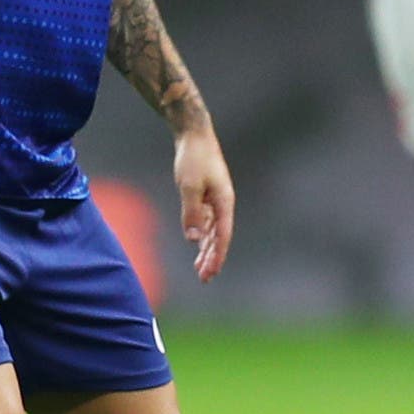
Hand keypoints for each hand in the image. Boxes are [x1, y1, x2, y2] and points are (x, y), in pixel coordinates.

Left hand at [173, 126, 234, 282]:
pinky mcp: (207, 195)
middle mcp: (223, 203)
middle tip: (205, 278)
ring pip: (212, 231)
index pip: (222, 236)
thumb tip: (193, 239)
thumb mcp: (189, 186)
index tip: (210, 273)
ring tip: (200, 268)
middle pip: (219, 237)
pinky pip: (206, 221)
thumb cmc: (193, 158)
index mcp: (224, 202)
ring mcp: (216, 200)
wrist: (194, 135)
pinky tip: (196, 244)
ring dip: (206, 249)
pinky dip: (202, 235)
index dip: (217, 256)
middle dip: (212, 258)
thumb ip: (191, 213)